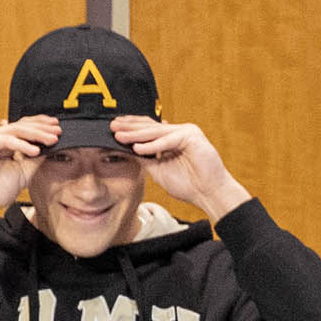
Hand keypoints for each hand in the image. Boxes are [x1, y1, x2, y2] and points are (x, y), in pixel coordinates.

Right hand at [0, 117, 59, 227]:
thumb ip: (35, 157)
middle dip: (42, 128)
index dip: (41, 126)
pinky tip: (35, 150)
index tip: (58, 129)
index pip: (24, 128)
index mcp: (5, 143)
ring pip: (16, 131)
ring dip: (36, 135)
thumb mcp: (25, 171)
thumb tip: (51, 146)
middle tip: (58, 131)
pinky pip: (7, 140)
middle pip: (21, 126)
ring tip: (52, 140)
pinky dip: (22, 145)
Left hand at [110, 116, 251, 222]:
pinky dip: (153, 145)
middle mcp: (179, 131)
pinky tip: (138, 148)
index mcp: (171, 138)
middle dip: (130, 127)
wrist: (208, 194)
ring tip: (120, 136)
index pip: (148, 129)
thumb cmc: (188, 185)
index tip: (113, 130)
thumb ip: (144, 158)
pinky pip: (168, 140)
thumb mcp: (158, 169)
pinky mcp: (193, 136)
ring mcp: (187, 132)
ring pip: (157, 132)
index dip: (131, 128)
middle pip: (150, 127)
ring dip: (137, 135)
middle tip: (112, 126)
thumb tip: (125, 150)